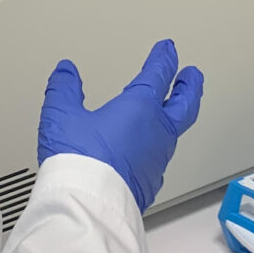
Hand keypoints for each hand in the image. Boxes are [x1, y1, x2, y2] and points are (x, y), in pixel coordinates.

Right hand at [37, 40, 203, 212]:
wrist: (88, 203)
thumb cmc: (79, 160)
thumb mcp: (61, 115)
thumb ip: (64, 89)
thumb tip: (66, 71)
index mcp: (140, 107)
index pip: (159, 74)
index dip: (164, 58)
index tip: (167, 49)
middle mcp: (157, 131)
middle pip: (185, 103)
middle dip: (190, 86)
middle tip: (192, 75)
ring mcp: (158, 158)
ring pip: (175, 131)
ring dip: (176, 116)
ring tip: (171, 110)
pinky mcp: (151, 180)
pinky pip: (161, 156)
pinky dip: (159, 144)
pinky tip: (150, 148)